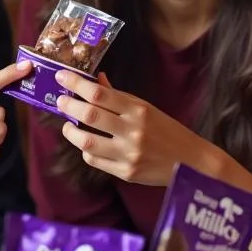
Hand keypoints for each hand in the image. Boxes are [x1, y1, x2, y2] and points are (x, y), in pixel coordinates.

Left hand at [55, 70, 222, 185]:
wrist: (190, 162)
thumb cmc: (167, 131)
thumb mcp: (146, 108)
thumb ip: (119, 96)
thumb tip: (97, 80)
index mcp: (138, 110)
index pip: (100, 93)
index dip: (76, 84)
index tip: (62, 77)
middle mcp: (133, 131)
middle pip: (90, 116)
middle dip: (69, 106)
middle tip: (60, 101)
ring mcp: (129, 154)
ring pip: (87, 142)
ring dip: (71, 132)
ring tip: (68, 126)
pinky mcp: (126, 172)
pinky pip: (95, 161)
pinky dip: (86, 151)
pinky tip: (87, 145)